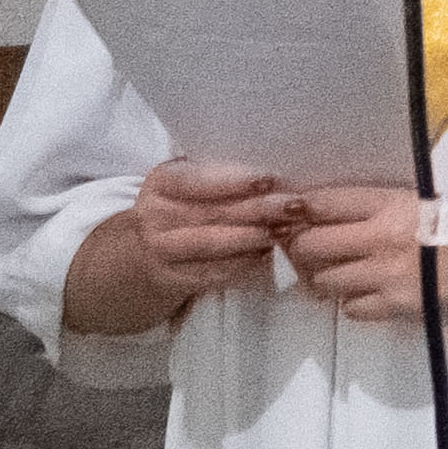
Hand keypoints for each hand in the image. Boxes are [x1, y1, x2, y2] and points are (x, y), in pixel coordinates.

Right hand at [124, 159, 293, 304]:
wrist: (151, 249)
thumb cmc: (189, 205)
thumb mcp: (196, 181)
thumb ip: (224, 174)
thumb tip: (280, 170)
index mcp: (162, 181)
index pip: (196, 180)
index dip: (233, 181)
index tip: (271, 179)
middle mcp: (154, 215)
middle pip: (210, 213)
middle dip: (258, 209)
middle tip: (296, 206)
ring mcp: (159, 249)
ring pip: (209, 244)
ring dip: (251, 238)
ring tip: (286, 230)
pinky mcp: (170, 279)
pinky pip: (210, 273)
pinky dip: (241, 265)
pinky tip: (267, 255)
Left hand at [278, 185, 447, 324]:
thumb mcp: (428, 202)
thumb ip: (381, 208)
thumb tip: (335, 217)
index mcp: (393, 204)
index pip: (324, 204)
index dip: (299, 209)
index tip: (291, 213)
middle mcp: (384, 238)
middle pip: (310, 245)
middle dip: (301, 246)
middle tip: (305, 247)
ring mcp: (389, 276)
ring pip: (324, 281)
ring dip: (324, 277)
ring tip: (338, 271)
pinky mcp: (400, 306)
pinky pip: (352, 308)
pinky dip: (352, 301)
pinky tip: (368, 291)